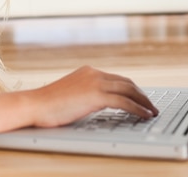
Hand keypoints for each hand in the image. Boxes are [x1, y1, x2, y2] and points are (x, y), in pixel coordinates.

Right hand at [27, 66, 157, 127]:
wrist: (34, 105)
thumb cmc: (47, 104)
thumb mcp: (70, 94)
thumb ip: (85, 94)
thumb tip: (97, 103)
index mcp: (88, 72)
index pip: (116, 79)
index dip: (131, 89)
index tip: (140, 98)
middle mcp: (94, 73)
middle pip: (126, 82)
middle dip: (141, 94)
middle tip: (151, 105)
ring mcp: (95, 83)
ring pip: (129, 90)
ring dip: (144, 101)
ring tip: (152, 111)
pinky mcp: (95, 95)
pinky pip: (124, 102)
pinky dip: (137, 108)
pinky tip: (144, 115)